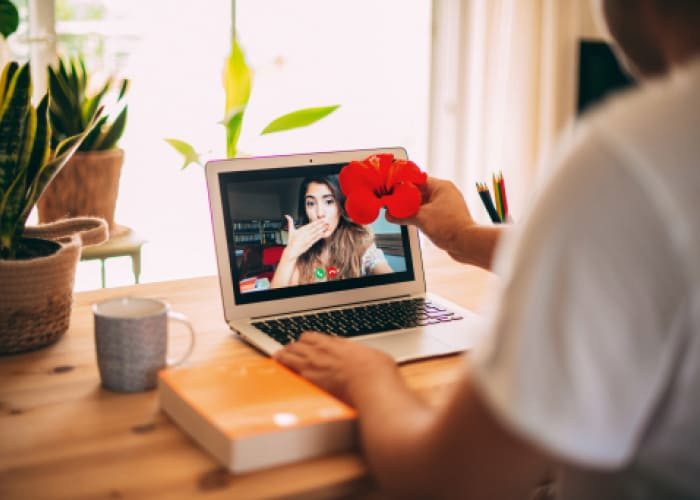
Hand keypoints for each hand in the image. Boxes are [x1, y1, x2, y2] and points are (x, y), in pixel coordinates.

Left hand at [274, 332, 397, 404]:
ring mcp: (313, 364)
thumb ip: (357, 354)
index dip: (306, 341)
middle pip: (298, 344)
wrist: (372, 383)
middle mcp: (322, 351)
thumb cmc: (376, 371)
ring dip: (283, 355)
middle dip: (292, 347)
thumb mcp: (369, 354)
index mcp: (336, 344)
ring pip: (289, 353)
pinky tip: (279, 369)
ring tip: (278, 357)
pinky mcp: (309, 379)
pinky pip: (289, 369)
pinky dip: (283, 368)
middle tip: (289, 351)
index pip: (312, 337)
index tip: (305, 344)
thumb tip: (360, 356)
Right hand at [281, 215, 327, 259]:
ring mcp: (308, 239)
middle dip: (321, 224)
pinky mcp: (310, 244)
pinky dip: (320, 236)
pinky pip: (316, 239)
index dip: (317, 222)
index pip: (311, 225)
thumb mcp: (290, 231)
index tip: (321, 219)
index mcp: (302, 230)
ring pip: (316, 233)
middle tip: (326, 221)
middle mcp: (305, 234)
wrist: (292, 251)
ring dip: (322, 229)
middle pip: (315, 228)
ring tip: (326, 226)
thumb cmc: (291, 241)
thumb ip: (290, 222)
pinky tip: (323, 233)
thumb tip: (287, 216)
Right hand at [387, 177, 475, 257]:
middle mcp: (445, 194)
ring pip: (423, 204)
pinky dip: (419, 216)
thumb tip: (390, 214)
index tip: (392, 190)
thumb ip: (402, 215)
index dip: (404, 185)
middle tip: (392, 203)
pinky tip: (408, 221)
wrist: (466, 244)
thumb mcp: (420, 218)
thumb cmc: (450, 227)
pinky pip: (428, 213)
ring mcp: (446, 206)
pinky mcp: (446, 217)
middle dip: (406, 199)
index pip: (418, 180)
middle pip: (420, 192)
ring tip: (398, 213)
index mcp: (441, 187)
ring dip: (411, 209)